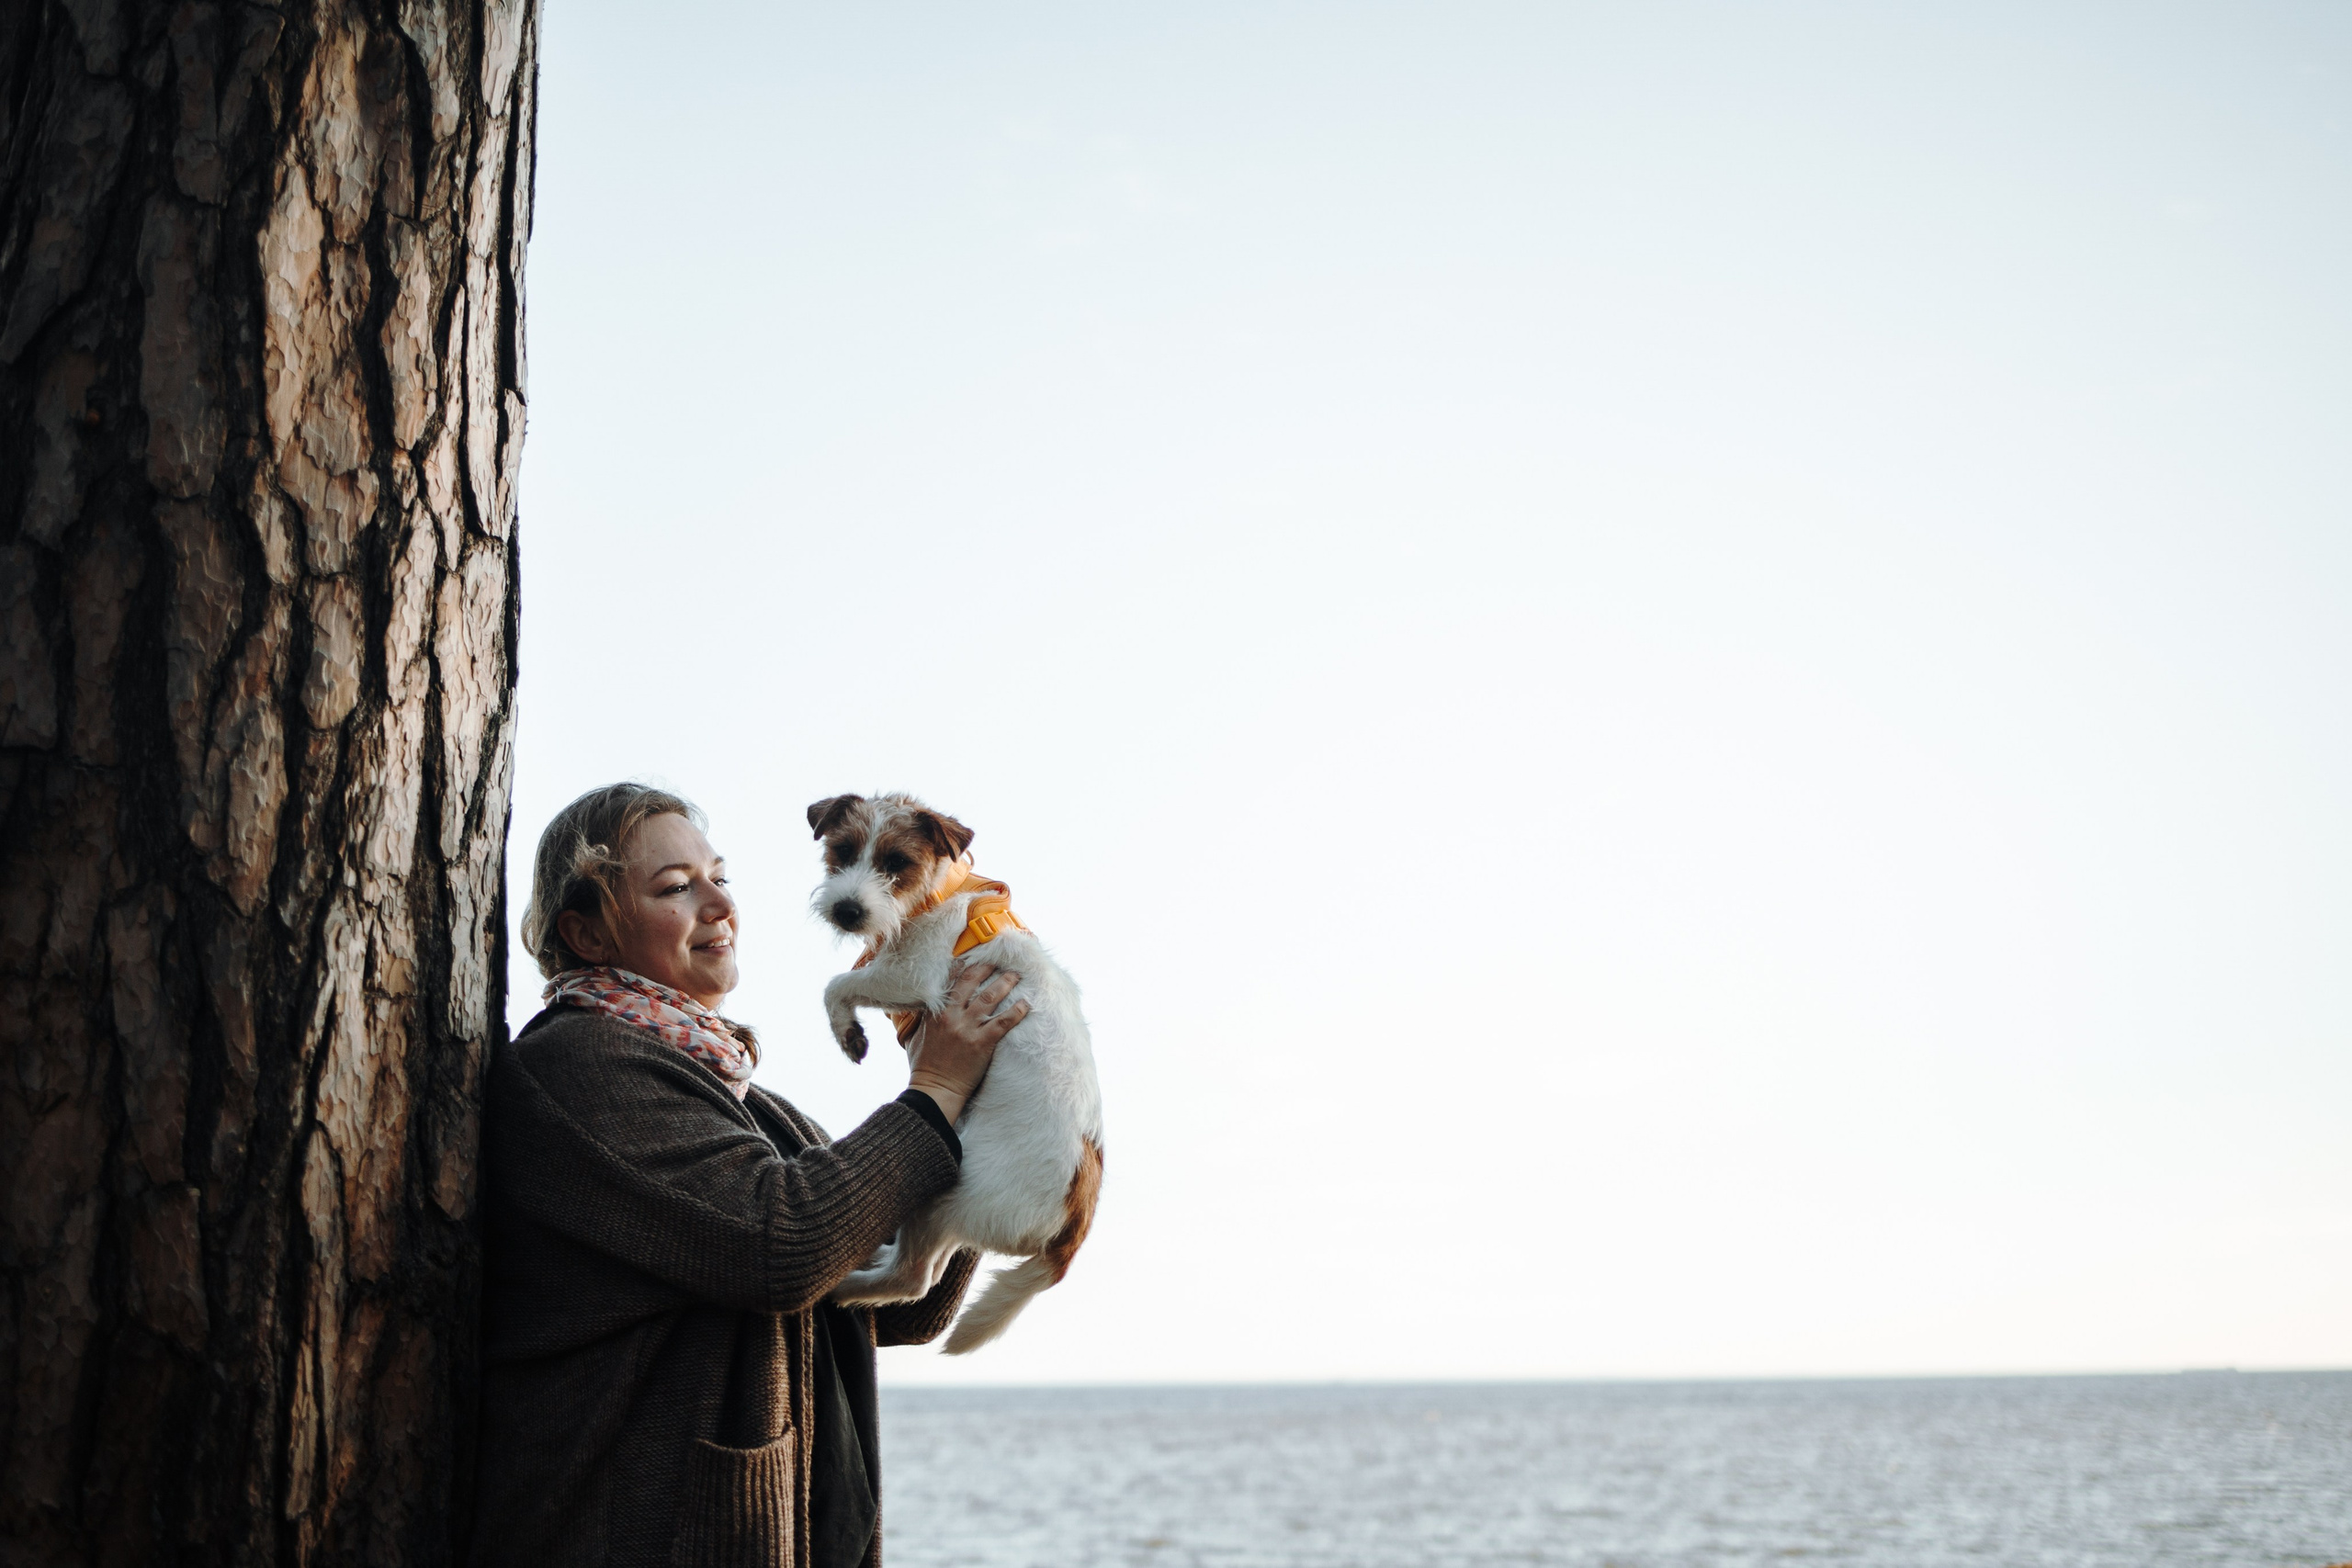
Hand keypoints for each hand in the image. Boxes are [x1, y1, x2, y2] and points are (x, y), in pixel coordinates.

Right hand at [904, 964, 1028, 1124]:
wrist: (934, 1090)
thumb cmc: (924, 1067)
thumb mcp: (915, 1037)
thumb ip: (922, 1019)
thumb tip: (923, 1007)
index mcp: (935, 1013)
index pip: (950, 982)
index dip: (963, 967)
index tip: (974, 957)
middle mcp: (951, 1016)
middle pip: (971, 982)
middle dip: (986, 968)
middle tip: (999, 961)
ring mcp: (967, 1028)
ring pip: (990, 997)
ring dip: (1005, 983)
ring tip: (1015, 975)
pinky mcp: (982, 1043)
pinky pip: (1003, 1022)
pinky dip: (1016, 1011)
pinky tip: (1025, 1004)